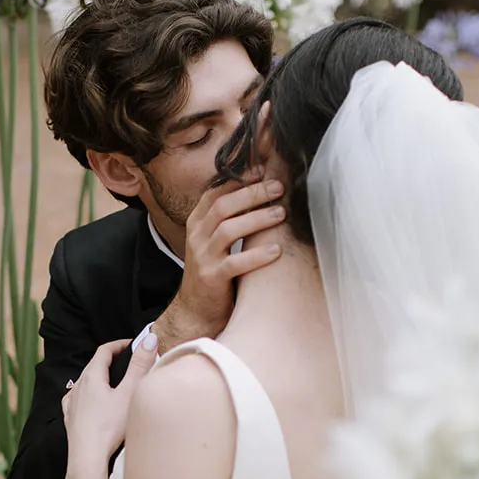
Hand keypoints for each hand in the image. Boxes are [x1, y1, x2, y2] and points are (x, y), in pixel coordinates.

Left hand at [62, 333, 159, 472]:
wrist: (87, 458)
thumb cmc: (109, 427)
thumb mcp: (130, 393)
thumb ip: (140, 366)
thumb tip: (149, 339)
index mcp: (92, 377)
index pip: (104, 351)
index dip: (118, 345)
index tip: (130, 345)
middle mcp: (78, 386)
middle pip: (93, 365)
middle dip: (109, 360)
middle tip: (126, 361)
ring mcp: (71, 403)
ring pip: (84, 382)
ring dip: (98, 377)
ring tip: (111, 381)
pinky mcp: (70, 418)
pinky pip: (77, 399)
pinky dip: (87, 394)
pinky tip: (91, 401)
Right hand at [155, 179, 284, 349]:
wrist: (196, 309)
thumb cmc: (214, 269)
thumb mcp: (215, 239)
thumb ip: (230, 218)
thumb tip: (260, 190)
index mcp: (197, 222)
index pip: (216, 192)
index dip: (239, 179)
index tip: (264, 169)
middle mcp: (196, 235)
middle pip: (223, 206)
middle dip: (252, 193)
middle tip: (278, 188)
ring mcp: (202, 256)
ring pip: (228, 229)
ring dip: (257, 219)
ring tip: (281, 214)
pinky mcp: (211, 278)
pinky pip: (235, 263)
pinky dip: (257, 255)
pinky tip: (277, 250)